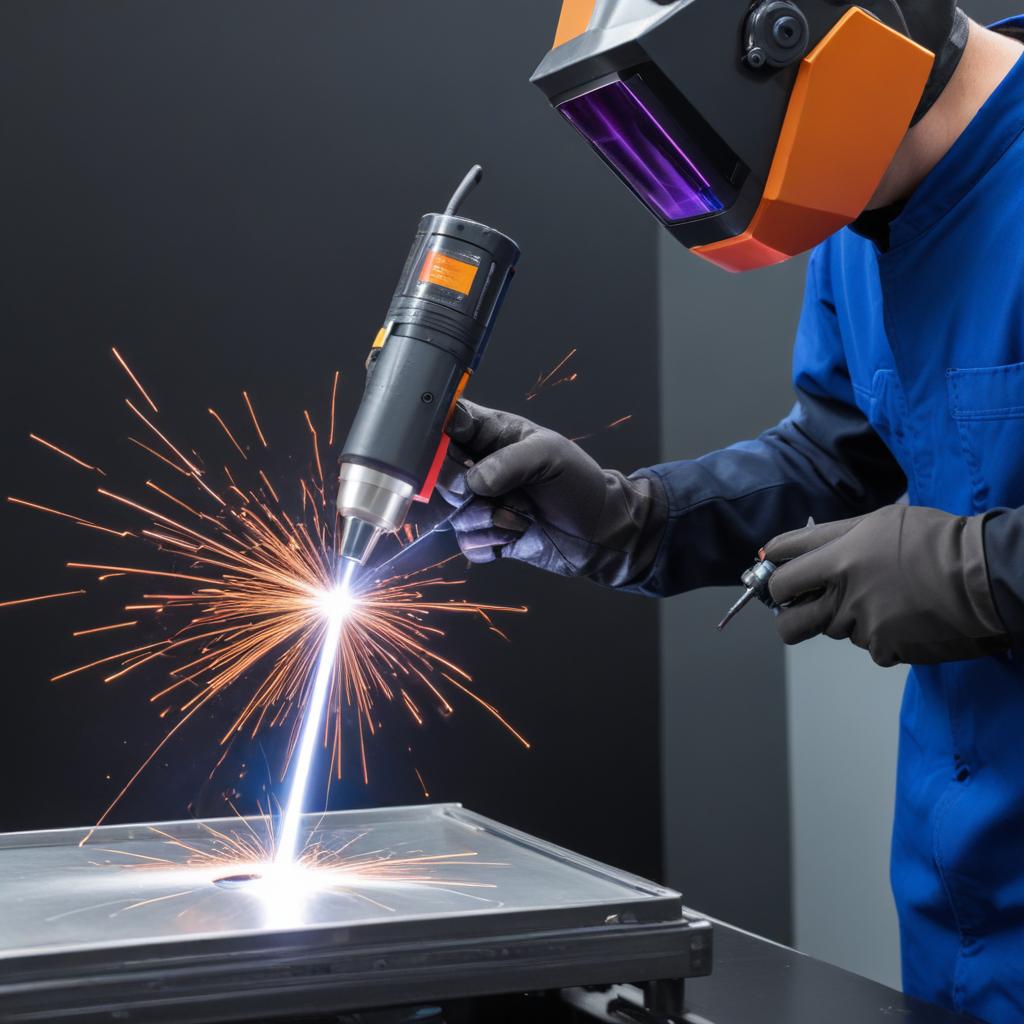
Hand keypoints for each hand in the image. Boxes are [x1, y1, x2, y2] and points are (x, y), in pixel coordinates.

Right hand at [440, 400, 665, 586]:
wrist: (599, 532)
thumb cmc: (580, 483)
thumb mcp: (550, 456)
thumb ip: (509, 462)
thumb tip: (474, 482)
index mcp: (491, 434)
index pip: (446, 425)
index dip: (439, 439)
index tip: (456, 455)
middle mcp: (479, 466)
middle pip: (438, 474)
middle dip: (464, 489)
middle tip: (490, 492)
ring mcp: (480, 502)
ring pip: (452, 513)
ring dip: (487, 519)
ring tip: (521, 515)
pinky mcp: (485, 535)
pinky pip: (465, 542)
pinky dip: (489, 543)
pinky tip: (514, 536)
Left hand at [763, 505, 1008, 666]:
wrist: (982, 574)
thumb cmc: (935, 540)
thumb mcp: (878, 521)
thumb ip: (833, 537)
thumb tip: (799, 549)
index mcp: (839, 556)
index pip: (783, 574)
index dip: (773, 578)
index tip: (774, 579)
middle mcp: (844, 592)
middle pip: (789, 621)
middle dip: (788, 617)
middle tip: (801, 609)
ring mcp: (862, 623)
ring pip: (834, 630)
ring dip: (848, 619)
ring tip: (884, 599)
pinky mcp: (884, 648)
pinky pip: (868, 647)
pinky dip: (882, 636)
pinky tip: (906, 617)